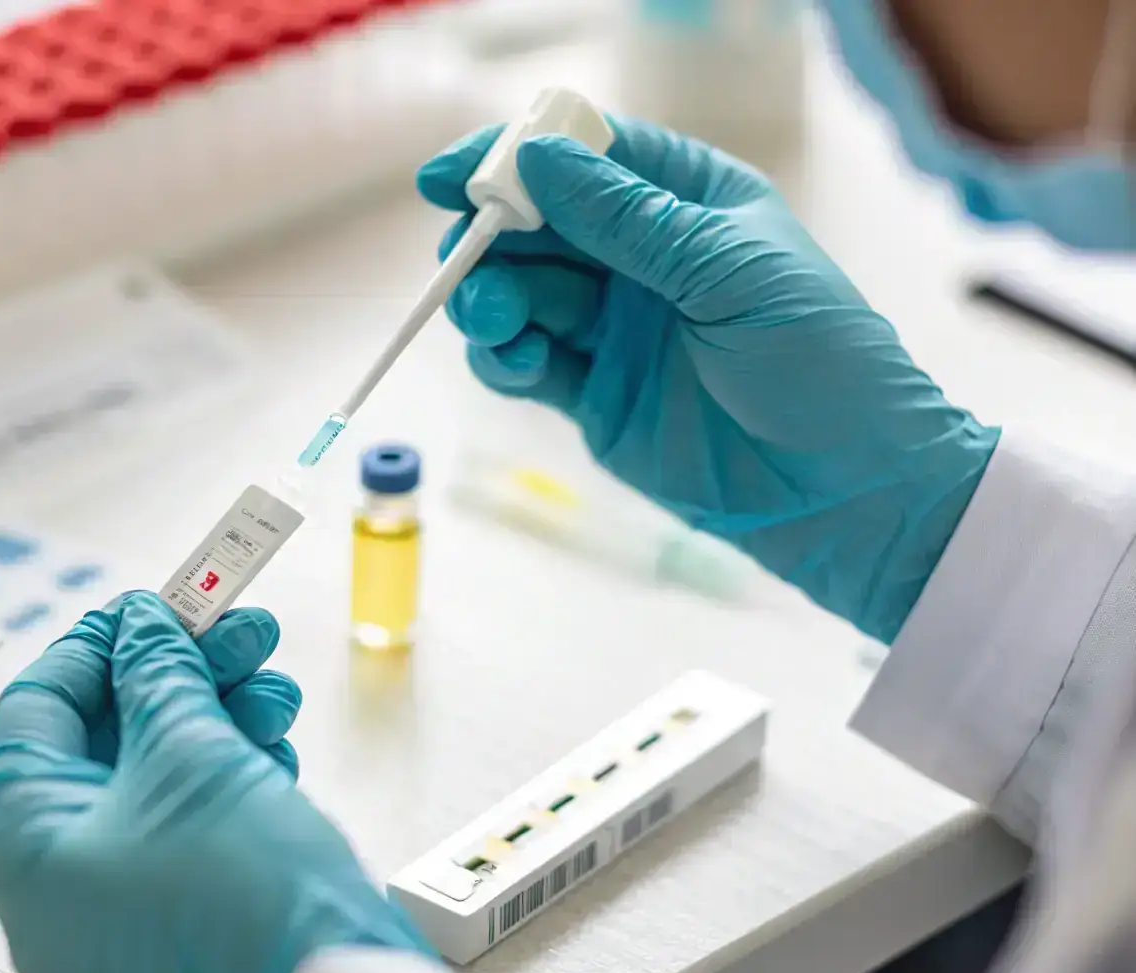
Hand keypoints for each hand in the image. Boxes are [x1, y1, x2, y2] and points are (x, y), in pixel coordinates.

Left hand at [0, 592, 430, 972]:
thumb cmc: (240, 894)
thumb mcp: (192, 754)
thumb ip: (158, 676)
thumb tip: (141, 625)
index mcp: (26, 840)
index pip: (38, 707)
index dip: (99, 643)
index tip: (153, 605)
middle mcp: (59, 873)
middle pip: (109, 735)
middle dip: (183, 672)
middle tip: (241, 630)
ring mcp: (118, 896)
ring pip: (159, 771)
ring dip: (219, 712)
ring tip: (275, 686)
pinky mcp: (175, 906)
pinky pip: (187, 816)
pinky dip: (230, 767)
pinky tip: (273, 739)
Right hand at [418, 119, 998, 642]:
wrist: (847, 490)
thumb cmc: (820, 362)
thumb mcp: (730, 272)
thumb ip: (630, 221)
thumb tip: (539, 158)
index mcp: (691, 204)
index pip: (591, 158)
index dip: (517, 156)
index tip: (450, 176)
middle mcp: (645, 259)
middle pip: (541, 226)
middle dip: (493, 234)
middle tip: (464, 252)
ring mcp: (616, 330)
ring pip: (523, 295)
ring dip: (490, 298)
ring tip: (492, 319)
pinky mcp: (595, 396)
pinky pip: (527, 363)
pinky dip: (505, 357)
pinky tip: (516, 362)